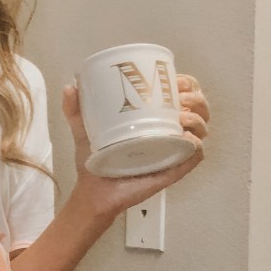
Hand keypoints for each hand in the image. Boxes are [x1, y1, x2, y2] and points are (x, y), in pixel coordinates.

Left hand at [62, 73, 209, 219]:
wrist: (93, 192)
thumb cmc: (94, 160)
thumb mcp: (83, 129)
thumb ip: (75, 109)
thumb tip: (69, 86)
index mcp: (153, 118)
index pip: (182, 95)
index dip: (187, 83)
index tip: (176, 79)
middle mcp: (168, 133)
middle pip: (198, 109)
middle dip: (197, 98)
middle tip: (182, 97)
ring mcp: (172, 151)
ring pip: (201, 130)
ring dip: (198, 118)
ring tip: (181, 116)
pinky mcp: (173, 170)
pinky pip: (194, 156)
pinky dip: (196, 145)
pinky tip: (187, 138)